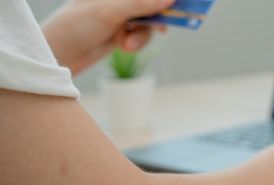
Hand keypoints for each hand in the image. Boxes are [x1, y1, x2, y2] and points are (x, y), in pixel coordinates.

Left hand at [43, 0, 174, 74]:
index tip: (179, 3)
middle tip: (163, 28)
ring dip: (142, 35)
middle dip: (155, 17)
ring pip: (149, 20)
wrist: (59, 55)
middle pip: (151, 3)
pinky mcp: (122, 29)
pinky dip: (137, 42)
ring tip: (127, 44)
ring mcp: (121, 13)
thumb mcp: (109, 12)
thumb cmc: (76, 26)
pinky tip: (123, 46)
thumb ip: (140, 4)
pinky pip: (142, 34)